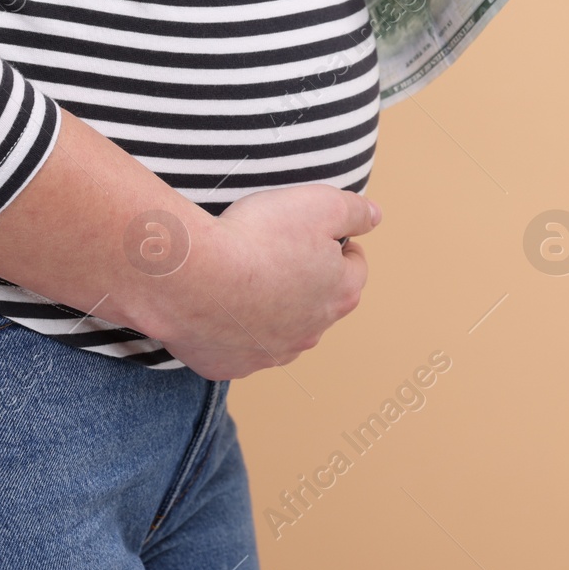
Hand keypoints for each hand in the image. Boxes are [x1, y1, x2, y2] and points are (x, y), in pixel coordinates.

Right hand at [147, 184, 380, 380]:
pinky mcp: (231, 365)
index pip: (354, 267)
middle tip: (275, 249)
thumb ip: (354, 210)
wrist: (194, 276)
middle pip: (319, 302)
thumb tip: (374, 216)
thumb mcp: (319, 203)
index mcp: (339, 294)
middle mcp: (311, 333)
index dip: (337, 243)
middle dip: (305, 278)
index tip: (314, 230)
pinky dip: (232, 329)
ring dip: (271, 308)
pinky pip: (238, 347)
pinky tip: (217, 305)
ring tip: (244, 277)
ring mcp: (270, 354)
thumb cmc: (257, 236)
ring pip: (280, 329)